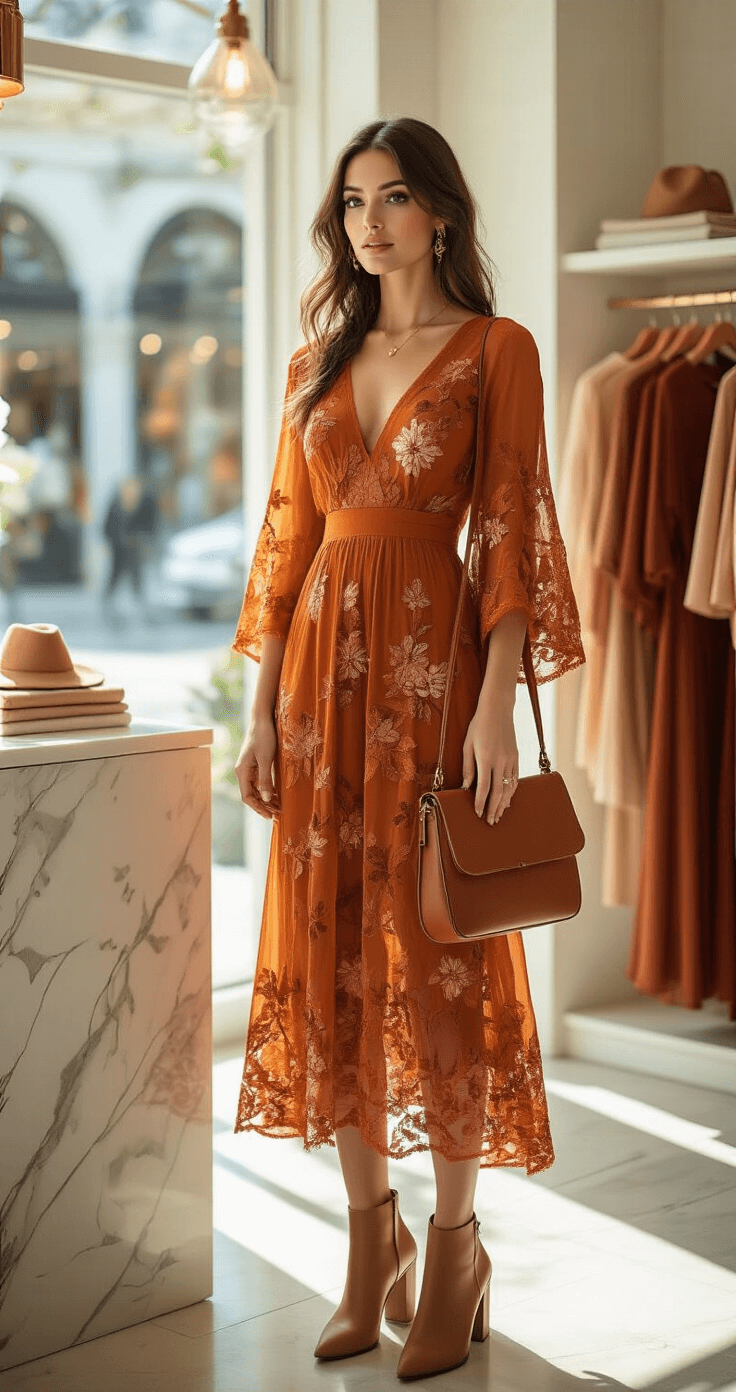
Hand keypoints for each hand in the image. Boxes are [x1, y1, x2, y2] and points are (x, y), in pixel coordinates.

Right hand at [235, 715, 280, 819]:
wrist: (262, 719)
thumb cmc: (264, 737)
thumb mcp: (266, 759)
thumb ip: (265, 779)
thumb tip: (266, 799)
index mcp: (242, 771)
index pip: (247, 797)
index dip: (258, 808)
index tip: (269, 816)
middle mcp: (243, 771)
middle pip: (251, 795)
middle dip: (263, 806)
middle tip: (277, 814)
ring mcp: (248, 768)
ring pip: (255, 789)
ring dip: (266, 799)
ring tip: (278, 807)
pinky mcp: (255, 764)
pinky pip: (259, 781)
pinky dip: (267, 790)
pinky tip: (276, 794)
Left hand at [462, 698, 517, 823]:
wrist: (498, 709)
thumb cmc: (479, 726)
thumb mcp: (467, 745)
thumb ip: (467, 767)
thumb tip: (466, 787)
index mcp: (486, 758)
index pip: (484, 787)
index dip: (481, 803)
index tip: (478, 813)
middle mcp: (500, 761)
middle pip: (498, 792)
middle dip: (493, 809)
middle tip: (490, 822)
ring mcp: (511, 759)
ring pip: (509, 788)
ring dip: (504, 803)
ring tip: (499, 815)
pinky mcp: (516, 757)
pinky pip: (515, 779)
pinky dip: (512, 791)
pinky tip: (507, 799)